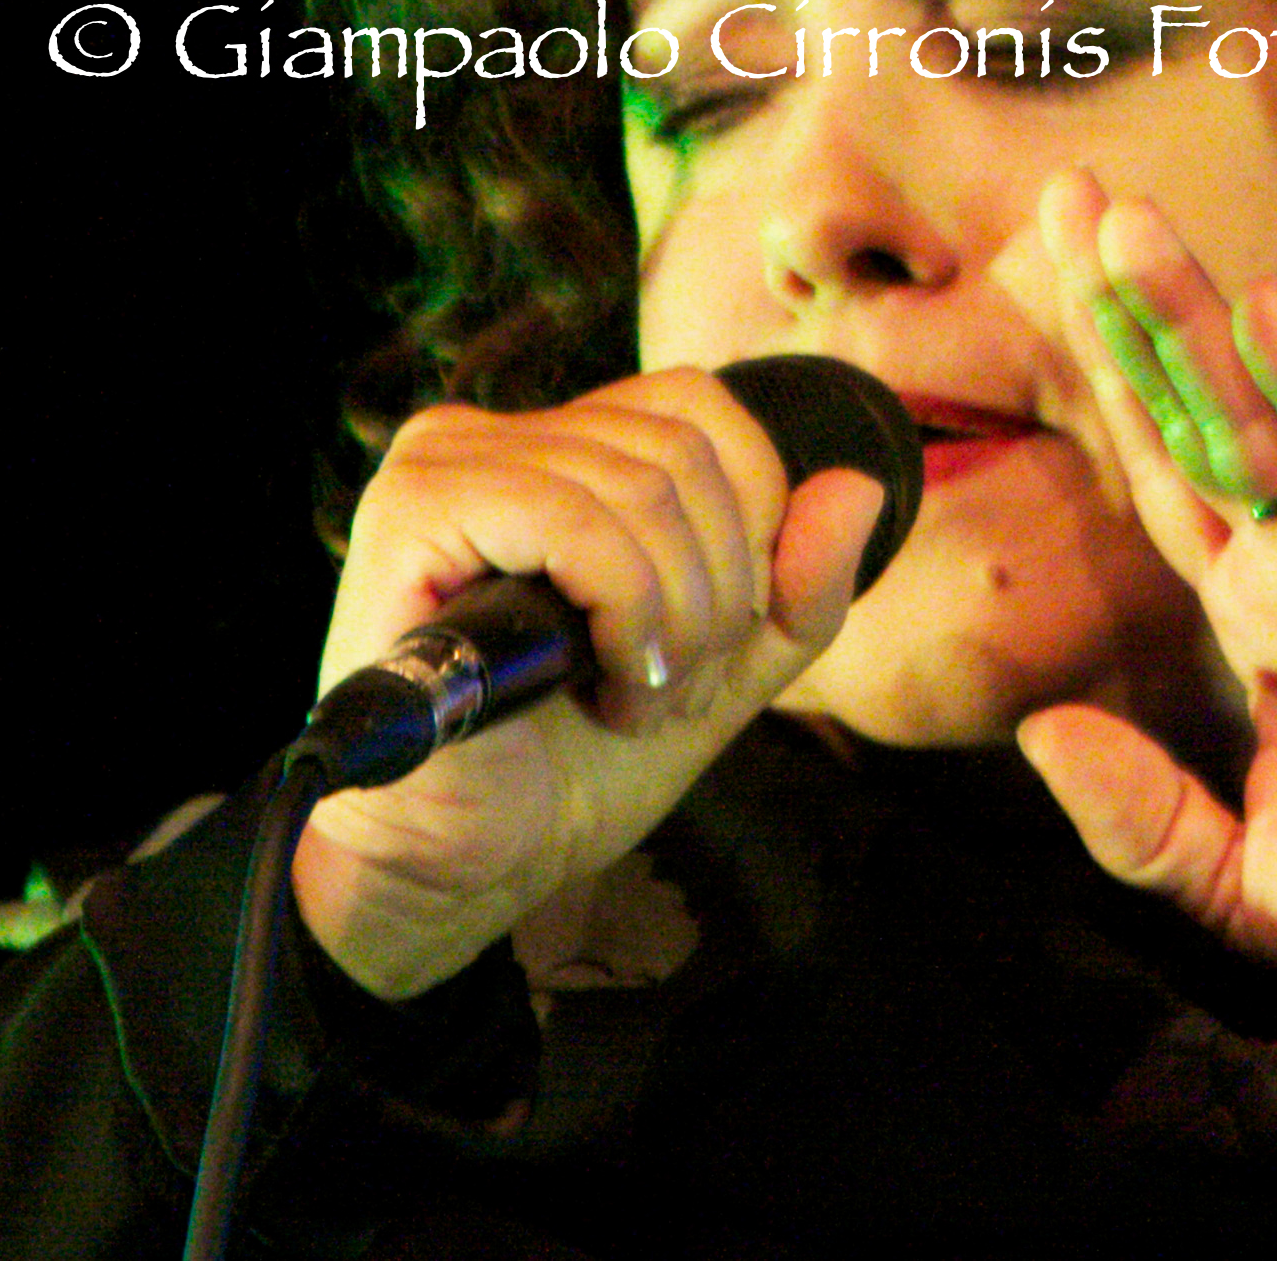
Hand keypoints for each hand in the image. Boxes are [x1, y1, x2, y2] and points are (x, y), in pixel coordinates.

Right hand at [293, 367, 890, 1001]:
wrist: (459, 867)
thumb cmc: (566, 768)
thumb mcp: (719, 674)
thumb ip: (794, 592)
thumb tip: (862, 486)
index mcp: (549, 449)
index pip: (699, 409)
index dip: (751, 519)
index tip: (718, 639)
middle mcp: (486, 435)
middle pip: (681, 449)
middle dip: (717, 588)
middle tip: (673, 687)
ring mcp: (442, 465)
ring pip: (639, 487)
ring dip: (672, 619)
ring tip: (633, 699)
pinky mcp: (413, 515)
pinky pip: (573, 521)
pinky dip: (625, 612)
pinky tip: (607, 686)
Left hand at [1021, 168, 1276, 1006]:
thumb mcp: (1238, 879)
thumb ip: (1139, 817)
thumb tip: (1044, 734)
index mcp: (1253, 614)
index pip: (1158, 472)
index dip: (1105, 380)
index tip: (1048, 279)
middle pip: (1186, 411)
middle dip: (1127, 305)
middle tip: (1068, 189)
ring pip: (1249, 414)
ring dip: (1188, 316)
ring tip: (1120, 219)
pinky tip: (1256, 307)